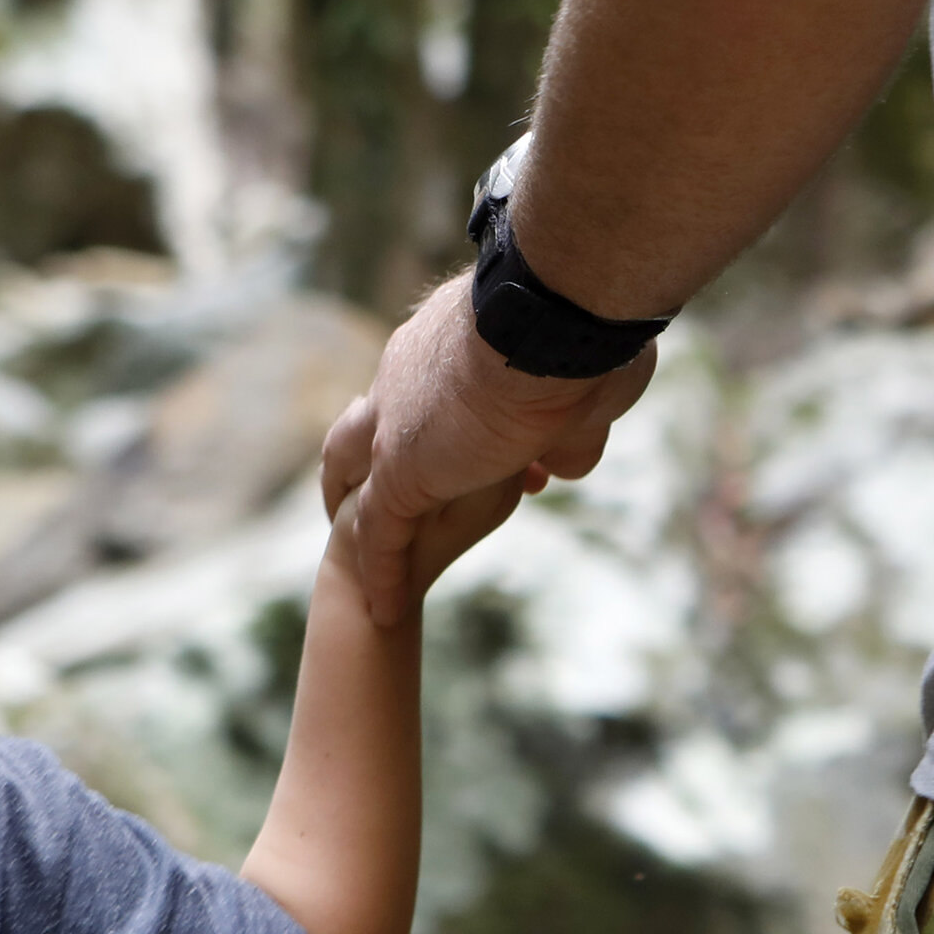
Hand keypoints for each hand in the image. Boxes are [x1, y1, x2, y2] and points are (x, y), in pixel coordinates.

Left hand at [321, 273, 654, 621]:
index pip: (439, 390)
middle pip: (366, 418)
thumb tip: (565, 462)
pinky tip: (386, 609)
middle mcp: (409, 375)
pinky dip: (381, 569)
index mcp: (452, 344)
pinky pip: (379, 531)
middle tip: (375, 483)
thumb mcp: (587, 386)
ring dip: (349, 504)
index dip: (463, 424)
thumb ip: (571, 426)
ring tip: (346, 542)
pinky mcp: (399, 472)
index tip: (495, 451)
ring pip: (351, 468)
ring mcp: (395, 424)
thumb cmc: (586, 338)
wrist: (552, 324)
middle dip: (366, 453)